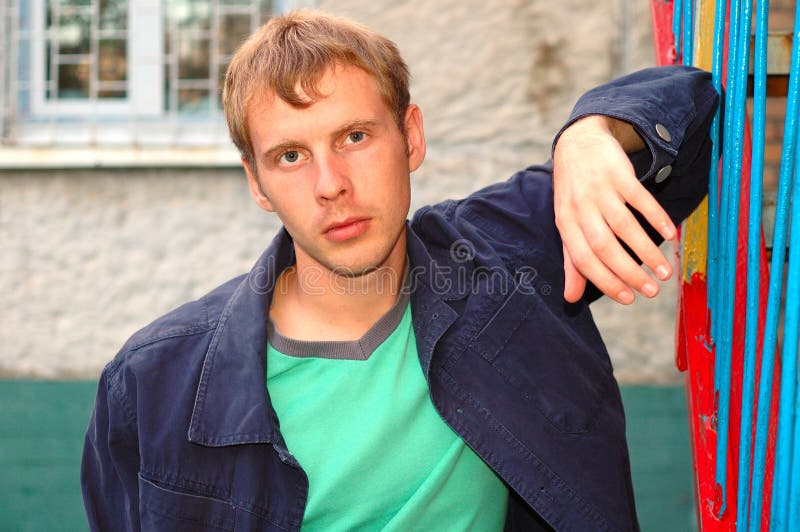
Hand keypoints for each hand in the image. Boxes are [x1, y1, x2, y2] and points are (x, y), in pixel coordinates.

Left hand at [553, 115, 677, 303]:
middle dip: (629, 272)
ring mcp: (600, 190)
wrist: (578, 143)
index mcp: (566, 224)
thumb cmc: (574, 193)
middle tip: (652, 292)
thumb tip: (571, 298)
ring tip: (665, 272)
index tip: (628, 299)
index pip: (584, 260)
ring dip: (647, 251)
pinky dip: (656, 217)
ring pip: (624, 226)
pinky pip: (640, 199)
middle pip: (604, 247)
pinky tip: (670, 235)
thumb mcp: (567, 224)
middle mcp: (581, 208)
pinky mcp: (619, 174)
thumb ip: (571, 261)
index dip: (605, 281)